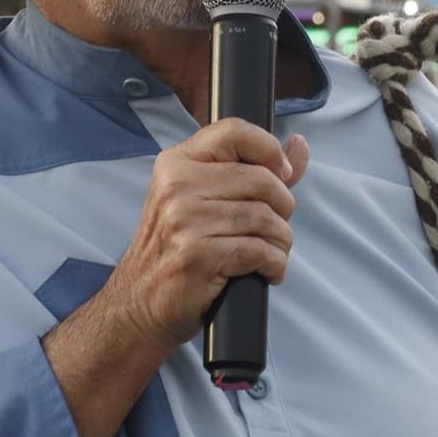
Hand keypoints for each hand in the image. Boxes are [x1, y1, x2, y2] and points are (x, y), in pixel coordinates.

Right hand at [99, 119, 310, 354]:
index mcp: (177, 163)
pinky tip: (266, 272)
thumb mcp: (202, 201)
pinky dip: (274, 264)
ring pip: (265, 218)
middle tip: (274, 228)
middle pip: (261, 179)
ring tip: (271, 254)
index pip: (235, 131)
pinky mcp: (198, 254)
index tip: (281, 174)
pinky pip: (260, 250)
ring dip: (280, 242)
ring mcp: (186, 220)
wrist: (138, 305)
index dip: (269, 149)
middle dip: (283, 208)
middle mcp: (177, 185)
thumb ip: (254, 171)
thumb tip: (299, 145)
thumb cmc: (174, 253)